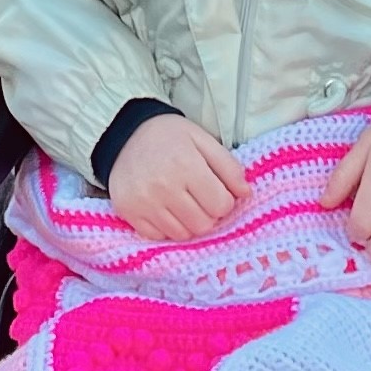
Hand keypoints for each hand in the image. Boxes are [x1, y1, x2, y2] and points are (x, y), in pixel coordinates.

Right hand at [108, 115, 252, 241]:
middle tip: (200, 198)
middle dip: (208, 214)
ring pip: (182, 234)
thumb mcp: (202, 139)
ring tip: (183, 202)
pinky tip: (165, 208)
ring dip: (188, 223)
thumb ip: (228, 166)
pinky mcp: (129, 212)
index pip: (221, 205)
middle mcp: (164, 187)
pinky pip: (158, 236)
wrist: (124, 133)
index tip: (216, 191)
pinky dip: (167, 227)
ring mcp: (144, 202)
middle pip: (203, 224)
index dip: (224, 200)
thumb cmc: (169, 136)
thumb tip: (245, 193)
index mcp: (186, 165)